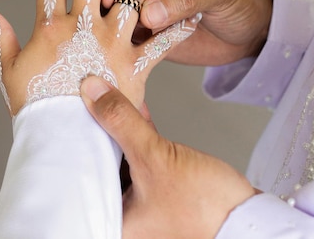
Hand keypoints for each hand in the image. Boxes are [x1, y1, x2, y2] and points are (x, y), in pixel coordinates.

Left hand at [81, 76, 257, 238]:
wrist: (248, 219)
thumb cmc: (204, 206)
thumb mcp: (155, 158)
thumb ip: (122, 122)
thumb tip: (92, 91)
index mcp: (111, 222)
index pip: (77, 178)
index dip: (71, 143)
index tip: (64, 112)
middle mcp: (122, 216)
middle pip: (96, 166)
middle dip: (93, 133)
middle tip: (81, 100)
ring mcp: (141, 203)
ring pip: (118, 159)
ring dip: (117, 130)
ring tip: (105, 97)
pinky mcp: (160, 189)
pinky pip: (140, 157)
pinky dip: (138, 135)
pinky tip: (135, 108)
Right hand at [103, 0, 272, 65]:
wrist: (250, 29)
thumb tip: (148, 13)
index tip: (111, 0)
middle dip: (105, 3)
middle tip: (97, 24)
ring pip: (113, 9)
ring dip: (107, 24)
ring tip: (100, 43)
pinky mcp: (144, 25)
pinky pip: (123, 32)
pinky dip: (117, 42)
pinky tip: (110, 55)